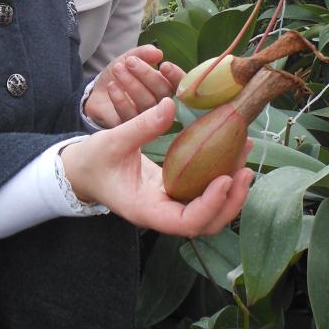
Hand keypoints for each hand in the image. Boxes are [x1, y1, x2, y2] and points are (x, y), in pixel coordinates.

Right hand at [62, 97, 252, 236]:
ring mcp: (171, 205)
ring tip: (244, 156)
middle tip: (245, 171)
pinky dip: (221, 177)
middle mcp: (162, 213)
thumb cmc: (94, 161)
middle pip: (206, 224)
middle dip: (230, 202)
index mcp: (146, 209)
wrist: (83, 171)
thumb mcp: (112, 141)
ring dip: (231, 190)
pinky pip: (203, 193)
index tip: (223, 178)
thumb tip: (170, 105)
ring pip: (210, 211)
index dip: (209, 205)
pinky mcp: (175, 193)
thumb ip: (141, 126)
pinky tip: (231, 152)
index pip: (185, 222)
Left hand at [85, 45, 183, 127]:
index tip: (164, 65)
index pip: (180, 85)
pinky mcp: (131, 131)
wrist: (99, 92)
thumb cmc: (122, 75)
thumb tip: (158, 53)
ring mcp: (148, 121)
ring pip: (147, 105)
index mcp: (168, 88)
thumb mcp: (130, 59)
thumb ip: (144, 54)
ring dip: (132, 85)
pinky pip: (130, 117)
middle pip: (163, 95)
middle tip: (130, 62)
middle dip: (147, 76)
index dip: (175, 76)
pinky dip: (121, 100)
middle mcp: (162, 107)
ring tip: (118, 69)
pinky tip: (112, 87)